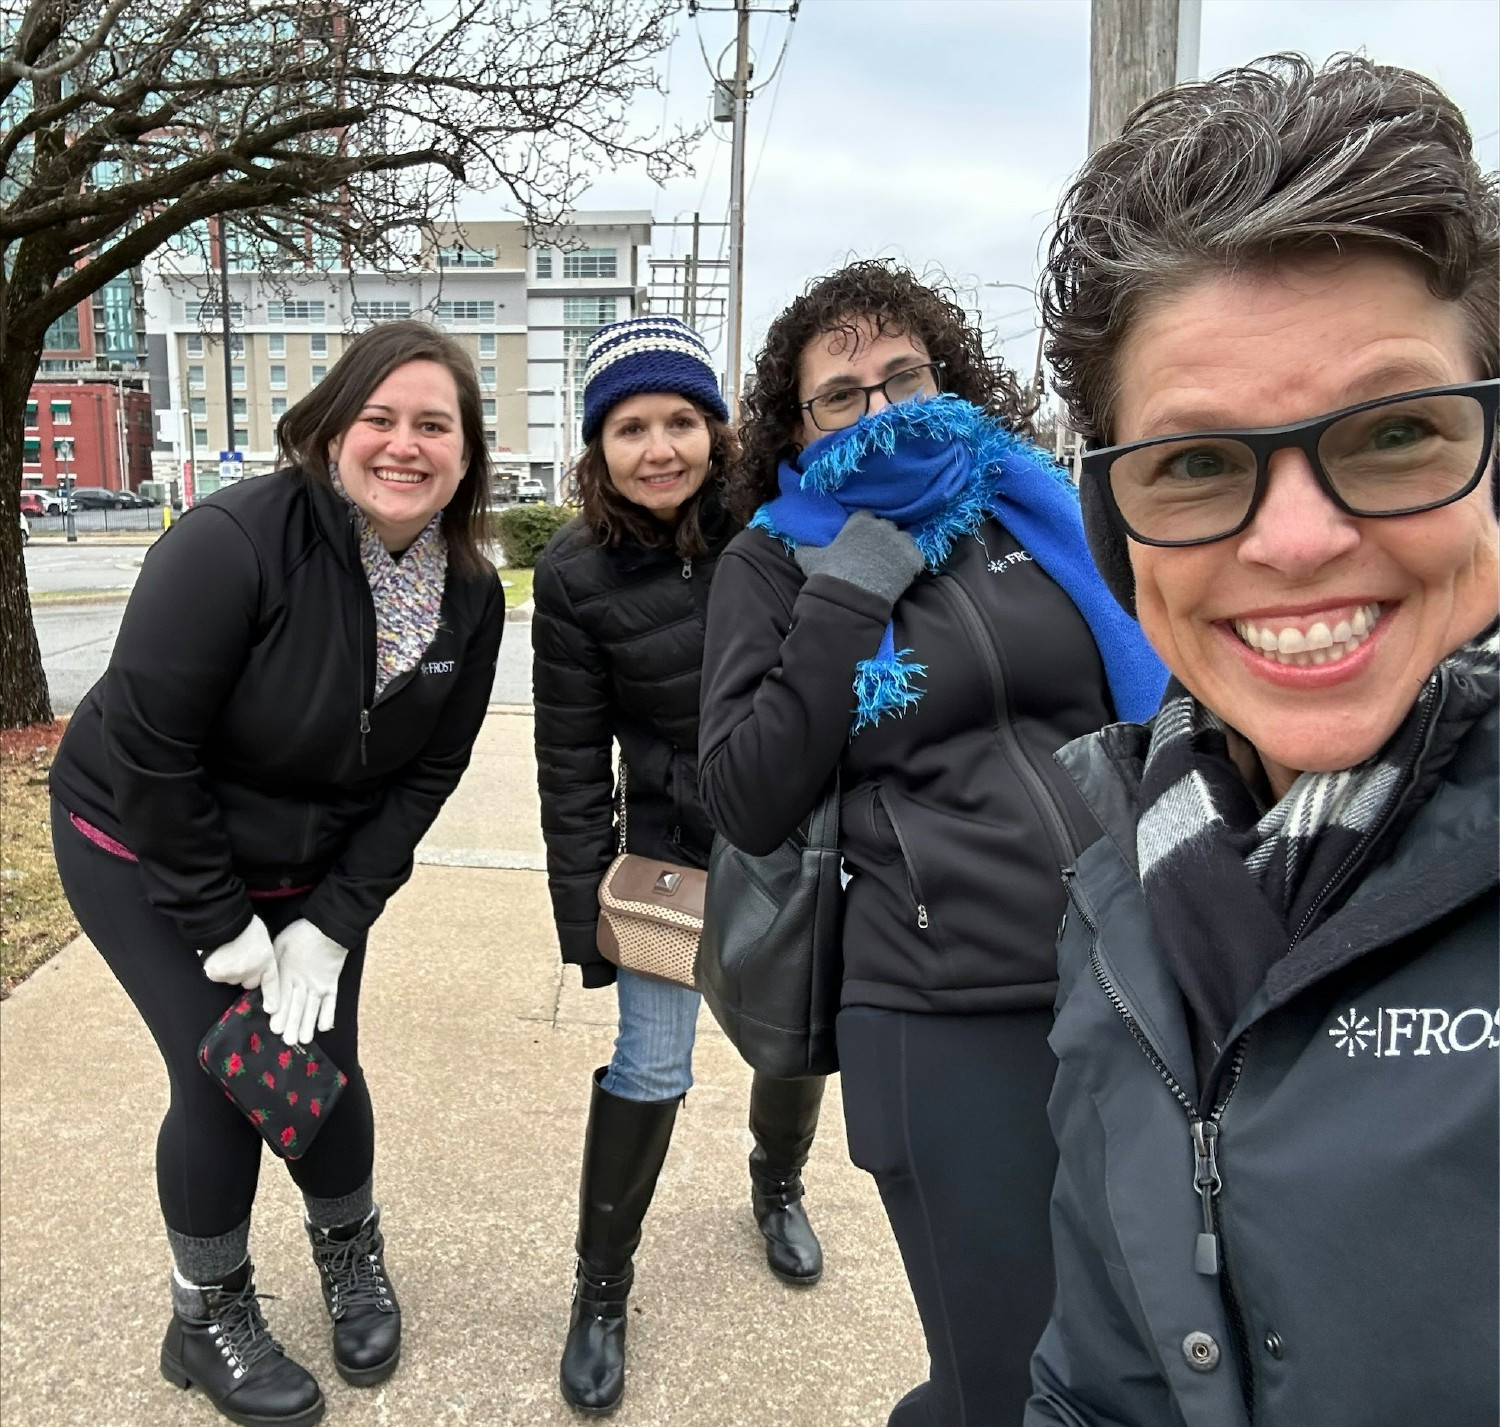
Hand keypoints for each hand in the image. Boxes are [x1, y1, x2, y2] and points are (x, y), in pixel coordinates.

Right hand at [200, 916, 281, 1015]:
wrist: (226, 920)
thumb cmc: (245, 926)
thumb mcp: (261, 941)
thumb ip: (260, 957)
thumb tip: (256, 971)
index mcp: (266, 960)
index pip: (271, 983)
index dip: (272, 998)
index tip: (271, 1010)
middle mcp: (252, 971)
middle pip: (249, 983)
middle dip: (245, 975)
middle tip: (240, 958)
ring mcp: (234, 974)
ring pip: (232, 980)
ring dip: (230, 971)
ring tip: (228, 953)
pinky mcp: (217, 974)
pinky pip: (216, 975)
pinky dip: (215, 968)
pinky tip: (216, 955)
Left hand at [268, 919, 348, 1046]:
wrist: (327, 927)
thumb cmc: (299, 936)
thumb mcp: (277, 947)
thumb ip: (271, 966)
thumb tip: (258, 980)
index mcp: (289, 974)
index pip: (284, 997)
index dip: (280, 1013)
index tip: (275, 1028)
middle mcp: (304, 982)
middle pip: (298, 1006)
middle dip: (293, 1024)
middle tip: (288, 1041)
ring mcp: (319, 984)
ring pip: (313, 1008)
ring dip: (309, 1024)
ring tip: (304, 1040)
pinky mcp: (332, 984)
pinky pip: (332, 1002)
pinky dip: (329, 1014)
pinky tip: (324, 1027)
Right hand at [793, 510, 924, 605]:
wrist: (851, 599)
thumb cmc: (830, 575)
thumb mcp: (810, 559)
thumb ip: (806, 547)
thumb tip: (798, 544)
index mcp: (860, 522)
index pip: (865, 517)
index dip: (862, 529)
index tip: (859, 541)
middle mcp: (883, 527)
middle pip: (886, 527)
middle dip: (881, 538)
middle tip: (875, 555)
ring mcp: (900, 542)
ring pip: (903, 539)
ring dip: (898, 548)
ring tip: (890, 564)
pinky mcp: (913, 560)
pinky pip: (916, 557)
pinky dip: (910, 564)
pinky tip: (902, 574)